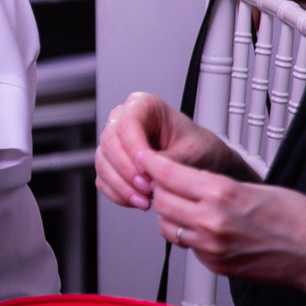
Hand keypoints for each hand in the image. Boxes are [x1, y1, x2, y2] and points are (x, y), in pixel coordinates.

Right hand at [94, 92, 243, 209]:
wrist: (202, 160)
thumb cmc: (198, 146)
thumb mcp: (192, 151)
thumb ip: (169, 160)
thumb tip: (150, 173)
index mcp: (144, 105)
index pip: (127, 124)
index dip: (133, 149)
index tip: (147, 171)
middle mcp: (124, 119)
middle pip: (110, 143)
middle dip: (126, 171)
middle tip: (147, 189)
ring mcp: (116, 141)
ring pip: (103, 162)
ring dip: (121, 186)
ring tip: (144, 200)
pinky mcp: (112, 162)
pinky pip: (103, 178)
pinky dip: (117, 193)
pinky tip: (136, 200)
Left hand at [141, 149, 305, 288]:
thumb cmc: (297, 217)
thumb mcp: (252, 185)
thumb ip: (214, 182)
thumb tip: (184, 178)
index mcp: (221, 193)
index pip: (166, 174)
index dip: (151, 163)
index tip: (145, 157)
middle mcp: (211, 222)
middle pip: (160, 200)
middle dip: (158, 188)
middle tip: (163, 180)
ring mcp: (212, 248)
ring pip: (167, 225)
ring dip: (169, 213)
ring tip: (182, 203)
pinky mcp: (216, 266)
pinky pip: (186, 245)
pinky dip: (186, 233)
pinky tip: (200, 225)